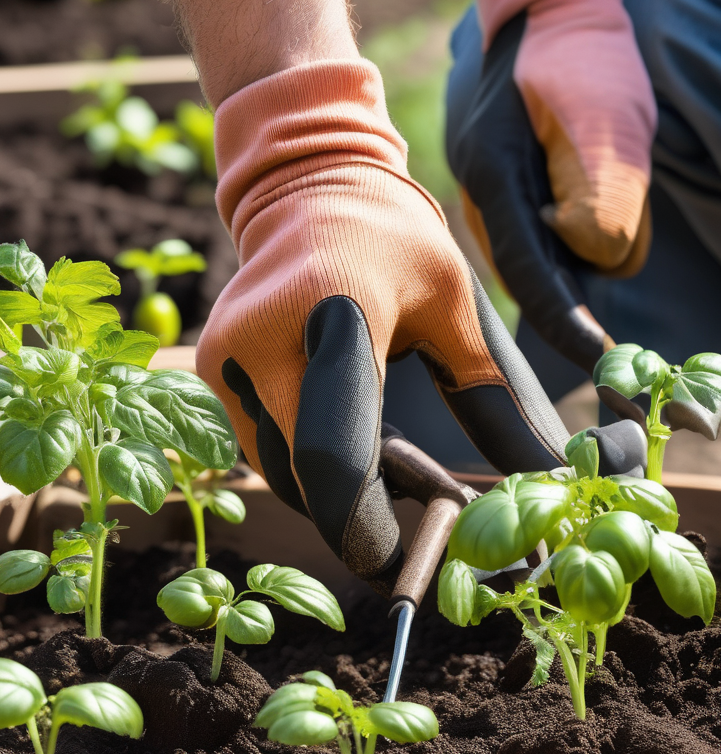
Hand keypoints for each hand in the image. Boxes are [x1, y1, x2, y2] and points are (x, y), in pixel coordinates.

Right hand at [196, 59, 574, 592]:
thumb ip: (493, 396)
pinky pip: (259, 444)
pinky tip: (341, 429)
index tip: (398, 561)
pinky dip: (301, 458)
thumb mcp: (457, 305)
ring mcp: (225, 360)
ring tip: (382, 455)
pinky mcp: (210, 372)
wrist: (306, 192)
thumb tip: (544, 477)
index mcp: (335, 314)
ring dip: (326, 486)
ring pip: (275, 470)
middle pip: (303, 478)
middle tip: (409, 502)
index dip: (364, 526)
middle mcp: (262, 342)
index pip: (338, 453)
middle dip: (352, 511)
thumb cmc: (394, 244)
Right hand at [446, 0, 655, 374]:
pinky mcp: (499, 194)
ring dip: (577, 253)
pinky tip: (575, 214)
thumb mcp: (606, 119)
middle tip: (611, 309)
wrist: (541, 6)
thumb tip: (589, 261)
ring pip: (539, 257)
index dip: (566, 324)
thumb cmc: (576, 54)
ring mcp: (484, 198)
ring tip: (596, 206)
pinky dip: (566, 239)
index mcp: (496, 181)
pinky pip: (536, 237)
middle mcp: (480, 199)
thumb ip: (602, 197)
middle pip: (533, 274)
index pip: (533, 274)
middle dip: (575, 291)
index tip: (600, 363)